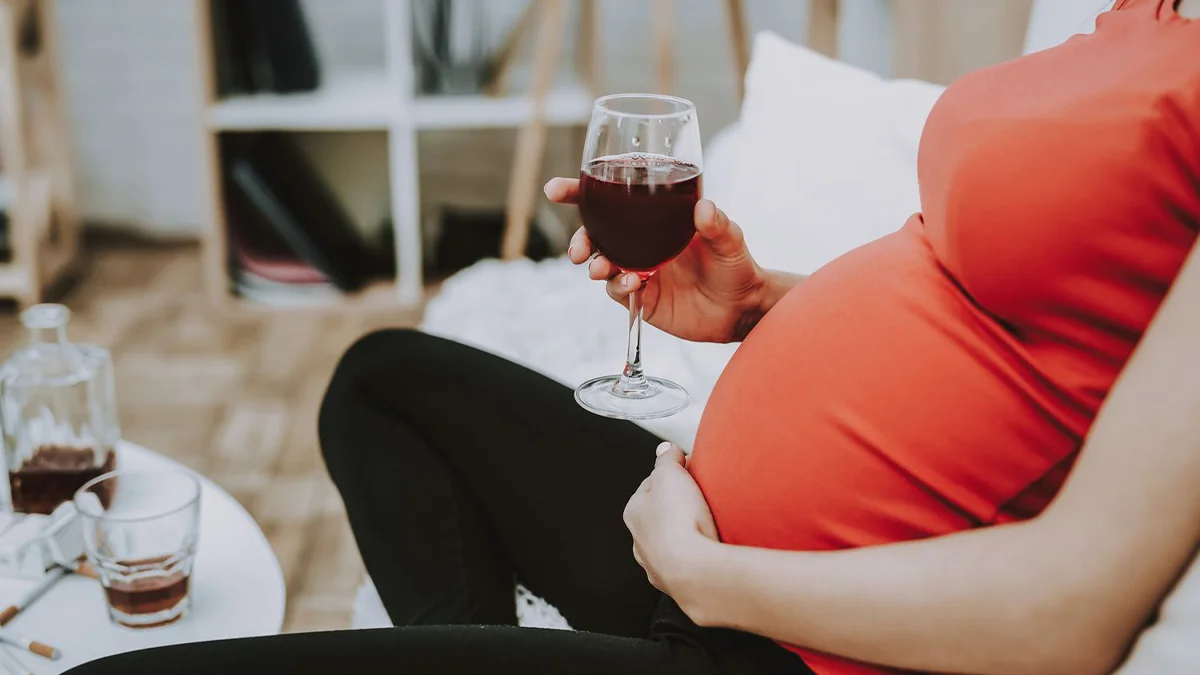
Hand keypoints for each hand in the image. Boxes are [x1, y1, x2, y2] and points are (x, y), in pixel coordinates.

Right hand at [546, 178, 767, 342]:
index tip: (556, 190)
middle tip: (577, 248)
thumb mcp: (730, 240)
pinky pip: (618, 290)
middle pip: (595, 232)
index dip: (580, 192)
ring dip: (594, 263)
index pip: (611, 199)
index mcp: (654, 217)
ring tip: (600, 268)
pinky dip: (618, 286)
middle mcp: (640, 241)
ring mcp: (638, 269)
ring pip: (600, 262)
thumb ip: (717, 224)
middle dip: (579, 237)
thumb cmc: (736, 265)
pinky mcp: (642, 297)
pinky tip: (632, 284)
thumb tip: (704, 209)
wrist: (742, 308)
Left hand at [624, 443, 719, 603]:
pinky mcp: (677, 582)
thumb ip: (666, 459)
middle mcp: (640, 540)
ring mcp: (657, 563)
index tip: (689, 471)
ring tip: (708, 525)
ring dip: (687, 532)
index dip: (672, 475)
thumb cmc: (678, 521)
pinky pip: (688, 562)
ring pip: (673, 541)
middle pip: (662, 514)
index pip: (651, 485)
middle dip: (679, 506)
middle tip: (701, 498)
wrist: (694, 569)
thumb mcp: (670, 474)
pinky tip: (710, 548)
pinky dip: (697, 554)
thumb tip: (665, 449)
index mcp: (634, 511)